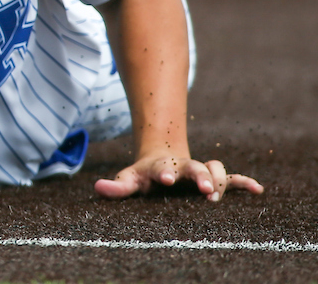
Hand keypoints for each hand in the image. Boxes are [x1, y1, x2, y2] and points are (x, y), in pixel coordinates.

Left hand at [95, 155, 263, 200]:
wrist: (162, 160)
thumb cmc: (144, 176)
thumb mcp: (129, 179)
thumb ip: (117, 186)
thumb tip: (98, 188)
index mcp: (162, 166)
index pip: (162, 168)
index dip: (163, 172)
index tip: (165, 178)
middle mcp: (184, 167)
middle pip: (194, 167)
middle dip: (200, 176)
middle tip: (204, 190)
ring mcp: (200, 171)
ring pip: (215, 169)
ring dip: (220, 180)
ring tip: (218, 195)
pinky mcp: (213, 179)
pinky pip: (231, 179)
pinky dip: (244, 183)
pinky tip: (257, 190)